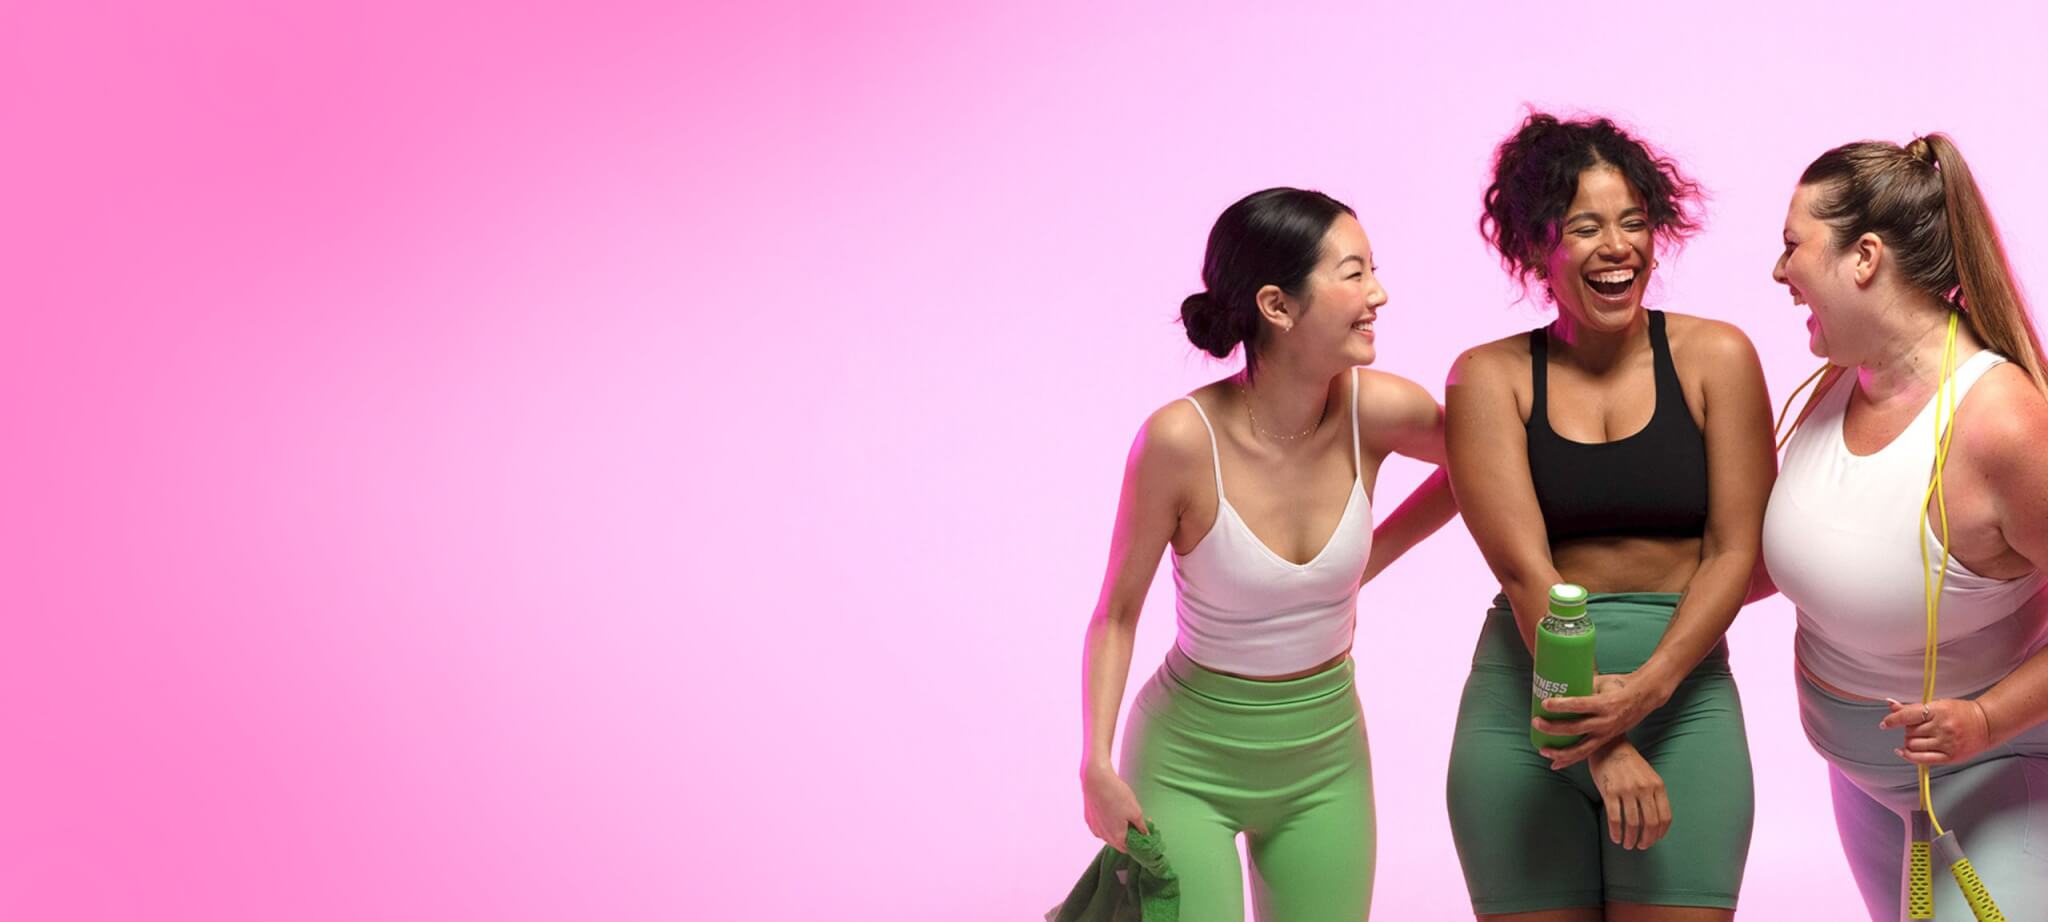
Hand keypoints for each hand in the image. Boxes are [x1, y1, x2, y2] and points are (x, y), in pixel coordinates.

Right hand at [1081, 761, 1147, 851]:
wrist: (1096, 779)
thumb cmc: (1117, 795)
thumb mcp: (1135, 811)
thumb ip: (1141, 826)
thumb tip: (1145, 834)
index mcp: (1116, 837)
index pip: (1128, 849)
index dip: (1136, 843)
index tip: (1142, 834)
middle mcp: (1103, 836)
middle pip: (1117, 842)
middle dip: (1127, 836)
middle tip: (1135, 823)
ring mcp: (1094, 828)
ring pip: (1108, 834)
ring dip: (1116, 830)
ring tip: (1123, 814)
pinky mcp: (1088, 819)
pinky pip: (1100, 826)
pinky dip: (1107, 823)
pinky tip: (1111, 810)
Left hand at [1536, 672, 1670, 769]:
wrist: (1644, 697)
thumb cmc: (1619, 685)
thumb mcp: (1602, 681)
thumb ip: (1582, 686)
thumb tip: (1557, 683)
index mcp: (1605, 704)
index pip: (1580, 705)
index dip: (1561, 705)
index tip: (1545, 703)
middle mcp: (1606, 721)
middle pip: (1575, 728)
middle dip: (1553, 728)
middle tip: (1536, 722)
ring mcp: (1606, 734)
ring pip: (1580, 748)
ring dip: (1560, 751)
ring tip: (1542, 750)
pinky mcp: (1606, 740)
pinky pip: (1586, 753)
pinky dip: (1570, 760)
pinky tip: (1555, 764)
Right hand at [1587, 740, 1670, 849]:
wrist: (1609, 746)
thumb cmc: (1630, 764)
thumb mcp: (1649, 776)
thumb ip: (1654, 795)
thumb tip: (1654, 823)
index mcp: (1657, 785)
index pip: (1665, 817)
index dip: (1660, 833)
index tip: (1654, 840)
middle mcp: (1644, 788)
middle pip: (1650, 823)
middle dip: (1647, 839)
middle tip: (1641, 846)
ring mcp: (1627, 790)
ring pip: (1632, 823)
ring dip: (1631, 838)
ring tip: (1628, 845)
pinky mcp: (1610, 792)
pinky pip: (1615, 818)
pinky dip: (1616, 832)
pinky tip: (1615, 838)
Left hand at [1881, 697, 1993, 766]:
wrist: (1987, 724)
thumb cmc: (1960, 712)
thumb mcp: (1938, 704)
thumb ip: (1913, 708)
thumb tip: (1890, 704)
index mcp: (1939, 711)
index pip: (1909, 715)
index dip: (1893, 720)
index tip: (1885, 724)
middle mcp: (1943, 727)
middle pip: (1910, 732)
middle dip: (1907, 730)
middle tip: (1917, 728)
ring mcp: (1947, 743)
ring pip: (1913, 745)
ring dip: (1909, 742)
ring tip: (1918, 737)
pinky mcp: (1950, 757)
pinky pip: (1922, 759)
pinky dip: (1909, 756)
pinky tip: (1904, 751)